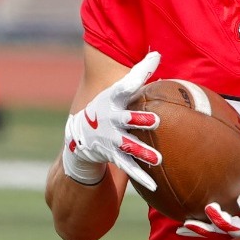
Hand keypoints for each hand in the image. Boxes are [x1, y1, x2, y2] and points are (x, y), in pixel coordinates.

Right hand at [63, 51, 161, 189]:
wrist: (80, 135)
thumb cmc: (107, 107)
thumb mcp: (118, 90)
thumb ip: (139, 73)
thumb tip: (158, 53)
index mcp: (113, 101)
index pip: (123, 87)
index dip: (135, 78)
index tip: (149, 68)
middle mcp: (111, 120)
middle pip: (125, 119)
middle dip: (138, 119)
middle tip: (154, 119)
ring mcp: (111, 140)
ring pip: (128, 146)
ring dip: (142, 152)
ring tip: (157, 159)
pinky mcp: (113, 156)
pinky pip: (129, 167)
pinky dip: (141, 176)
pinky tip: (154, 186)